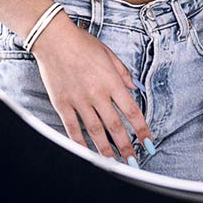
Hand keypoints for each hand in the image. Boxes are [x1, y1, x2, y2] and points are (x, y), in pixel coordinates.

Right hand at [28, 16, 154, 163]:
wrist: (54, 39)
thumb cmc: (81, 43)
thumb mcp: (108, 54)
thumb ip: (123, 72)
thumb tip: (135, 86)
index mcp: (111, 82)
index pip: (132, 111)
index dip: (142, 130)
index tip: (149, 143)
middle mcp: (97, 94)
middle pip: (115, 126)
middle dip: (126, 146)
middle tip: (133, 160)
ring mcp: (79, 100)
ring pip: (95, 131)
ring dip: (106, 149)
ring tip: (113, 163)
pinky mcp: (62, 103)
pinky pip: (72, 127)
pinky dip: (80, 142)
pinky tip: (86, 152)